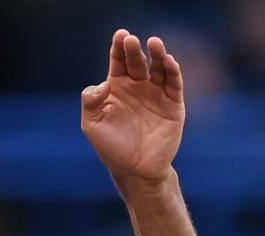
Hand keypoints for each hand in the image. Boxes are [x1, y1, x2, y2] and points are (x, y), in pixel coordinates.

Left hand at [81, 29, 184, 185]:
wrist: (135, 171)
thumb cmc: (111, 148)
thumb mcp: (92, 125)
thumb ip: (90, 102)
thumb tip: (103, 84)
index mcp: (117, 87)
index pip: (118, 60)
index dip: (119, 47)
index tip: (120, 36)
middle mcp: (138, 86)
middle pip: (137, 61)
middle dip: (134, 50)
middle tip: (131, 40)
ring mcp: (156, 94)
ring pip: (158, 68)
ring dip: (157, 54)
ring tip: (154, 43)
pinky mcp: (173, 105)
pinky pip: (174, 84)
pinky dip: (172, 72)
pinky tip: (168, 62)